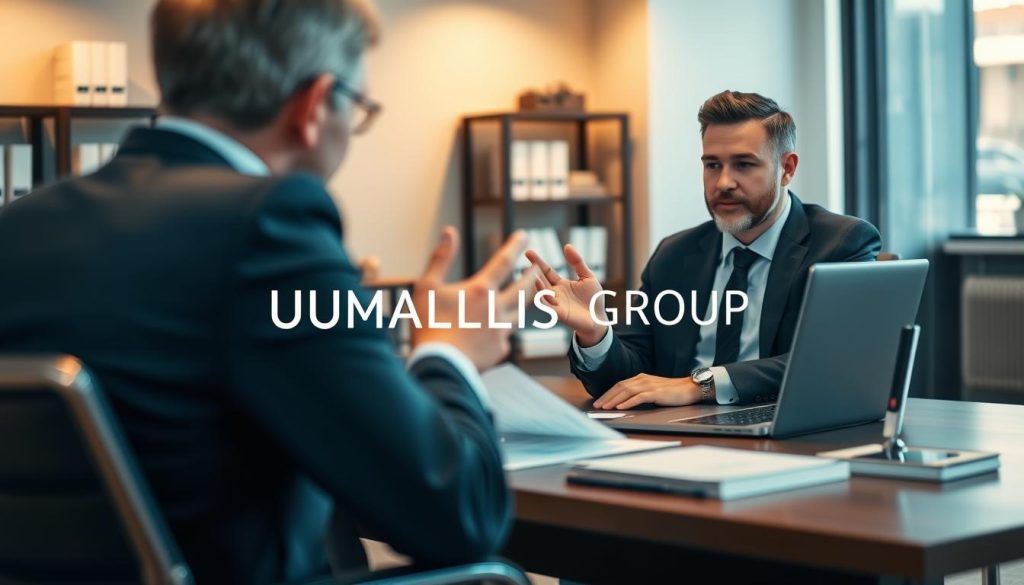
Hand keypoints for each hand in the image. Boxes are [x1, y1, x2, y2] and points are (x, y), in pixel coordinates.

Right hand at [411, 227, 536, 371]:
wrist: (439, 365)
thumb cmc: (428, 324)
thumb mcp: (427, 286)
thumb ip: (441, 258)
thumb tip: (450, 231)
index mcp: (481, 290)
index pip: (504, 262)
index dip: (515, 246)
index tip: (525, 235)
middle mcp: (497, 309)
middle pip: (524, 288)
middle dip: (532, 276)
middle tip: (538, 267)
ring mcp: (501, 331)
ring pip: (520, 313)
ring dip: (526, 302)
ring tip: (528, 296)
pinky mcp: (500, 350)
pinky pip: (506, 336)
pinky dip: (504, 330)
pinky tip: (502, 331)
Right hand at [526, 244, 606, 346]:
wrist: (599, 319)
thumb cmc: (594, 299)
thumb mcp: (587, 276)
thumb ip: (577, 262)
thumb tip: (567, 246)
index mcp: (560, 284)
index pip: (546, 271)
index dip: (538, 262)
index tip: (528, 252)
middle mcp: (554, 293)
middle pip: (540, 280)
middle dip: (531, 272)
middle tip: (523, 261)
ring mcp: (555, 304)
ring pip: (541, 292)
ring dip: (534, 283)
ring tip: (527, 272)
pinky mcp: (558, 313)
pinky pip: (546, 305)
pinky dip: (541, 297)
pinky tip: (537, 289)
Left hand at [592, 374, 702, 409]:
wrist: (690, 388)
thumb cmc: (672, 391)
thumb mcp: (653, 390)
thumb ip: (640, 393)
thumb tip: (626, 403)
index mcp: (641, 378)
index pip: (620, 385)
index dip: (608, 393)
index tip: (600, 401)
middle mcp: (643, 379)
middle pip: (620, 387)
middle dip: (607, 397)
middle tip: (597, 406)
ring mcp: (649, 385)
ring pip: (626, 391)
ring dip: (614, 400)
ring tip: (605, 407)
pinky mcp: (656, 392)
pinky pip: (639, 397)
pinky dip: (628, 402)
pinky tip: (621, 407)